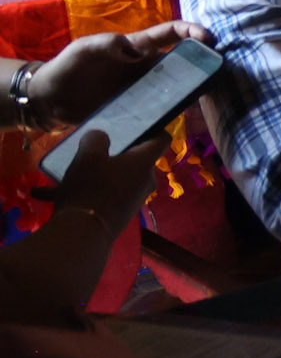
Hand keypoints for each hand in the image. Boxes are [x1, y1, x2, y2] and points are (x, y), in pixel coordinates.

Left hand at [19, 21, 209, 129]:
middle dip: (202, 63)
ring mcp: (141, 90)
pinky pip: (160, 109)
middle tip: (218, 72)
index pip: (170, 34)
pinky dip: (173, 112)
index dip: (192, 32)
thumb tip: (136, 52)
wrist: (48, 100)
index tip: (208, 39)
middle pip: (181, 62)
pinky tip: (181, 117)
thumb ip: (108, 44)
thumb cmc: (66, 68)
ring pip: (175, 87)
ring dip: (191, 90)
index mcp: (137, 47)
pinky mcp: (135, 110)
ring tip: (205, 97)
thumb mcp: (83, 50)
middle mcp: (145, 68)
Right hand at [37, 128, 163, 233]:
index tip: (138, 124)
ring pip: (111, 179)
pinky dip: (77, 194)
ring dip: (90, 175)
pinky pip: (98, 197)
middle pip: (135, 160)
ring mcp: (132, 200)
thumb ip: (96, 139)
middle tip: (96, 147)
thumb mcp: (88, 155)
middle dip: (115, 153)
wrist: (82, 234)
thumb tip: (100, 137)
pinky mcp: (117, 214)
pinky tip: (43, 194)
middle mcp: (144, 180)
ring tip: (63, 171)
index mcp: (144, 162)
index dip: (153, 128)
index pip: (161, 139)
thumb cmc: (90, 186)